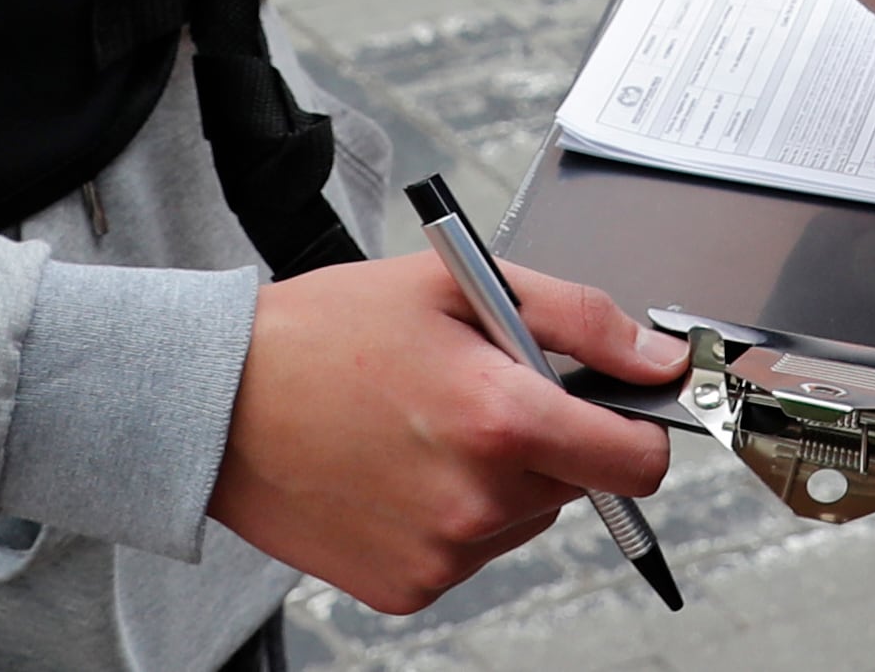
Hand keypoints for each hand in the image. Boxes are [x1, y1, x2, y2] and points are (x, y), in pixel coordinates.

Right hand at [208, 252, 679, 616]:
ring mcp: (443, 555)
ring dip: (499, 475)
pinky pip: (471, 550)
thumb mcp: (461, 286)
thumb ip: (580, 319)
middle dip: (547, 434)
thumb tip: (657, 359)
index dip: (637, 428)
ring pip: (524, 516)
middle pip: (577, 482)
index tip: (615, 407)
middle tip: (474, 388)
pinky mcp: (408, 588)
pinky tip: (397, 469)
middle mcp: (478, 501)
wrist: (216, 405)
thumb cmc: (325, 334)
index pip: (637, 461)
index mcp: (500, 419)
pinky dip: (451, 513)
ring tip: (423, 425)